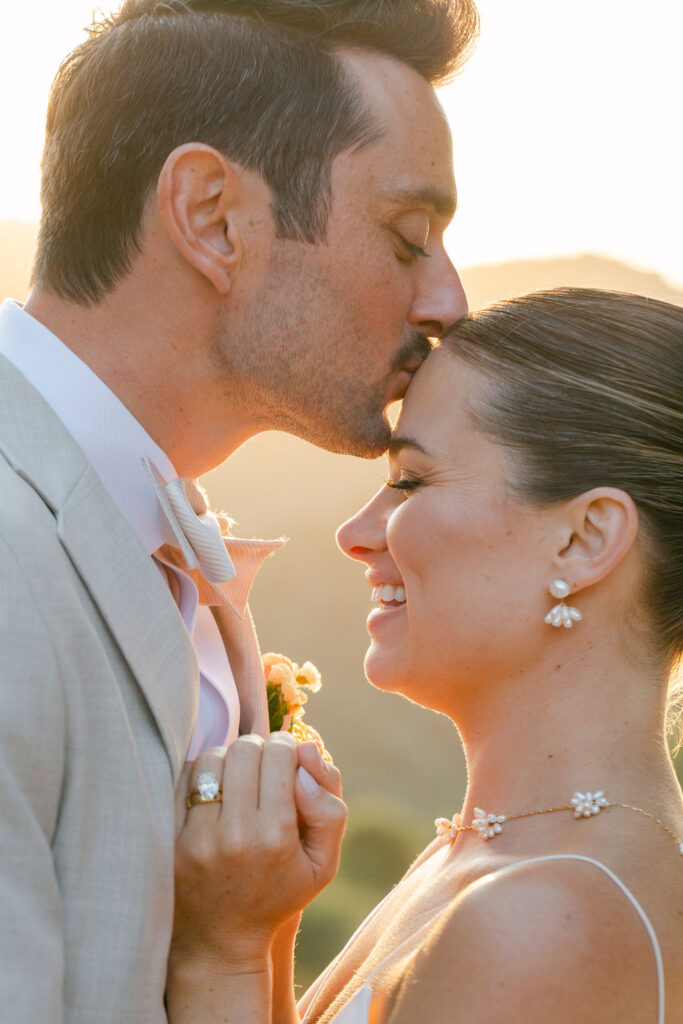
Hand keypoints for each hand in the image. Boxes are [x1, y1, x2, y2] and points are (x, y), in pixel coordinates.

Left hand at [171, 734, 345, 974]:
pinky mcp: (170, 841)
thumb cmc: (278, 894)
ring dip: (226, 759)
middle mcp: (236, 836)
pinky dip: (200, 775)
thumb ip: (330, 809)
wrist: (221, 941)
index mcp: (277, 837)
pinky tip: (212, 791)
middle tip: (260, 765)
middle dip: (257, 749)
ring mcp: (197, 839)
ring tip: (235, 778)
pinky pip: (183, 780)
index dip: (285, 747)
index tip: (284, 759)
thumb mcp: (323, 864)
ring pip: (211, 759)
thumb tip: (307, 755)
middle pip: (244, 750)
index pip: (279, 755)